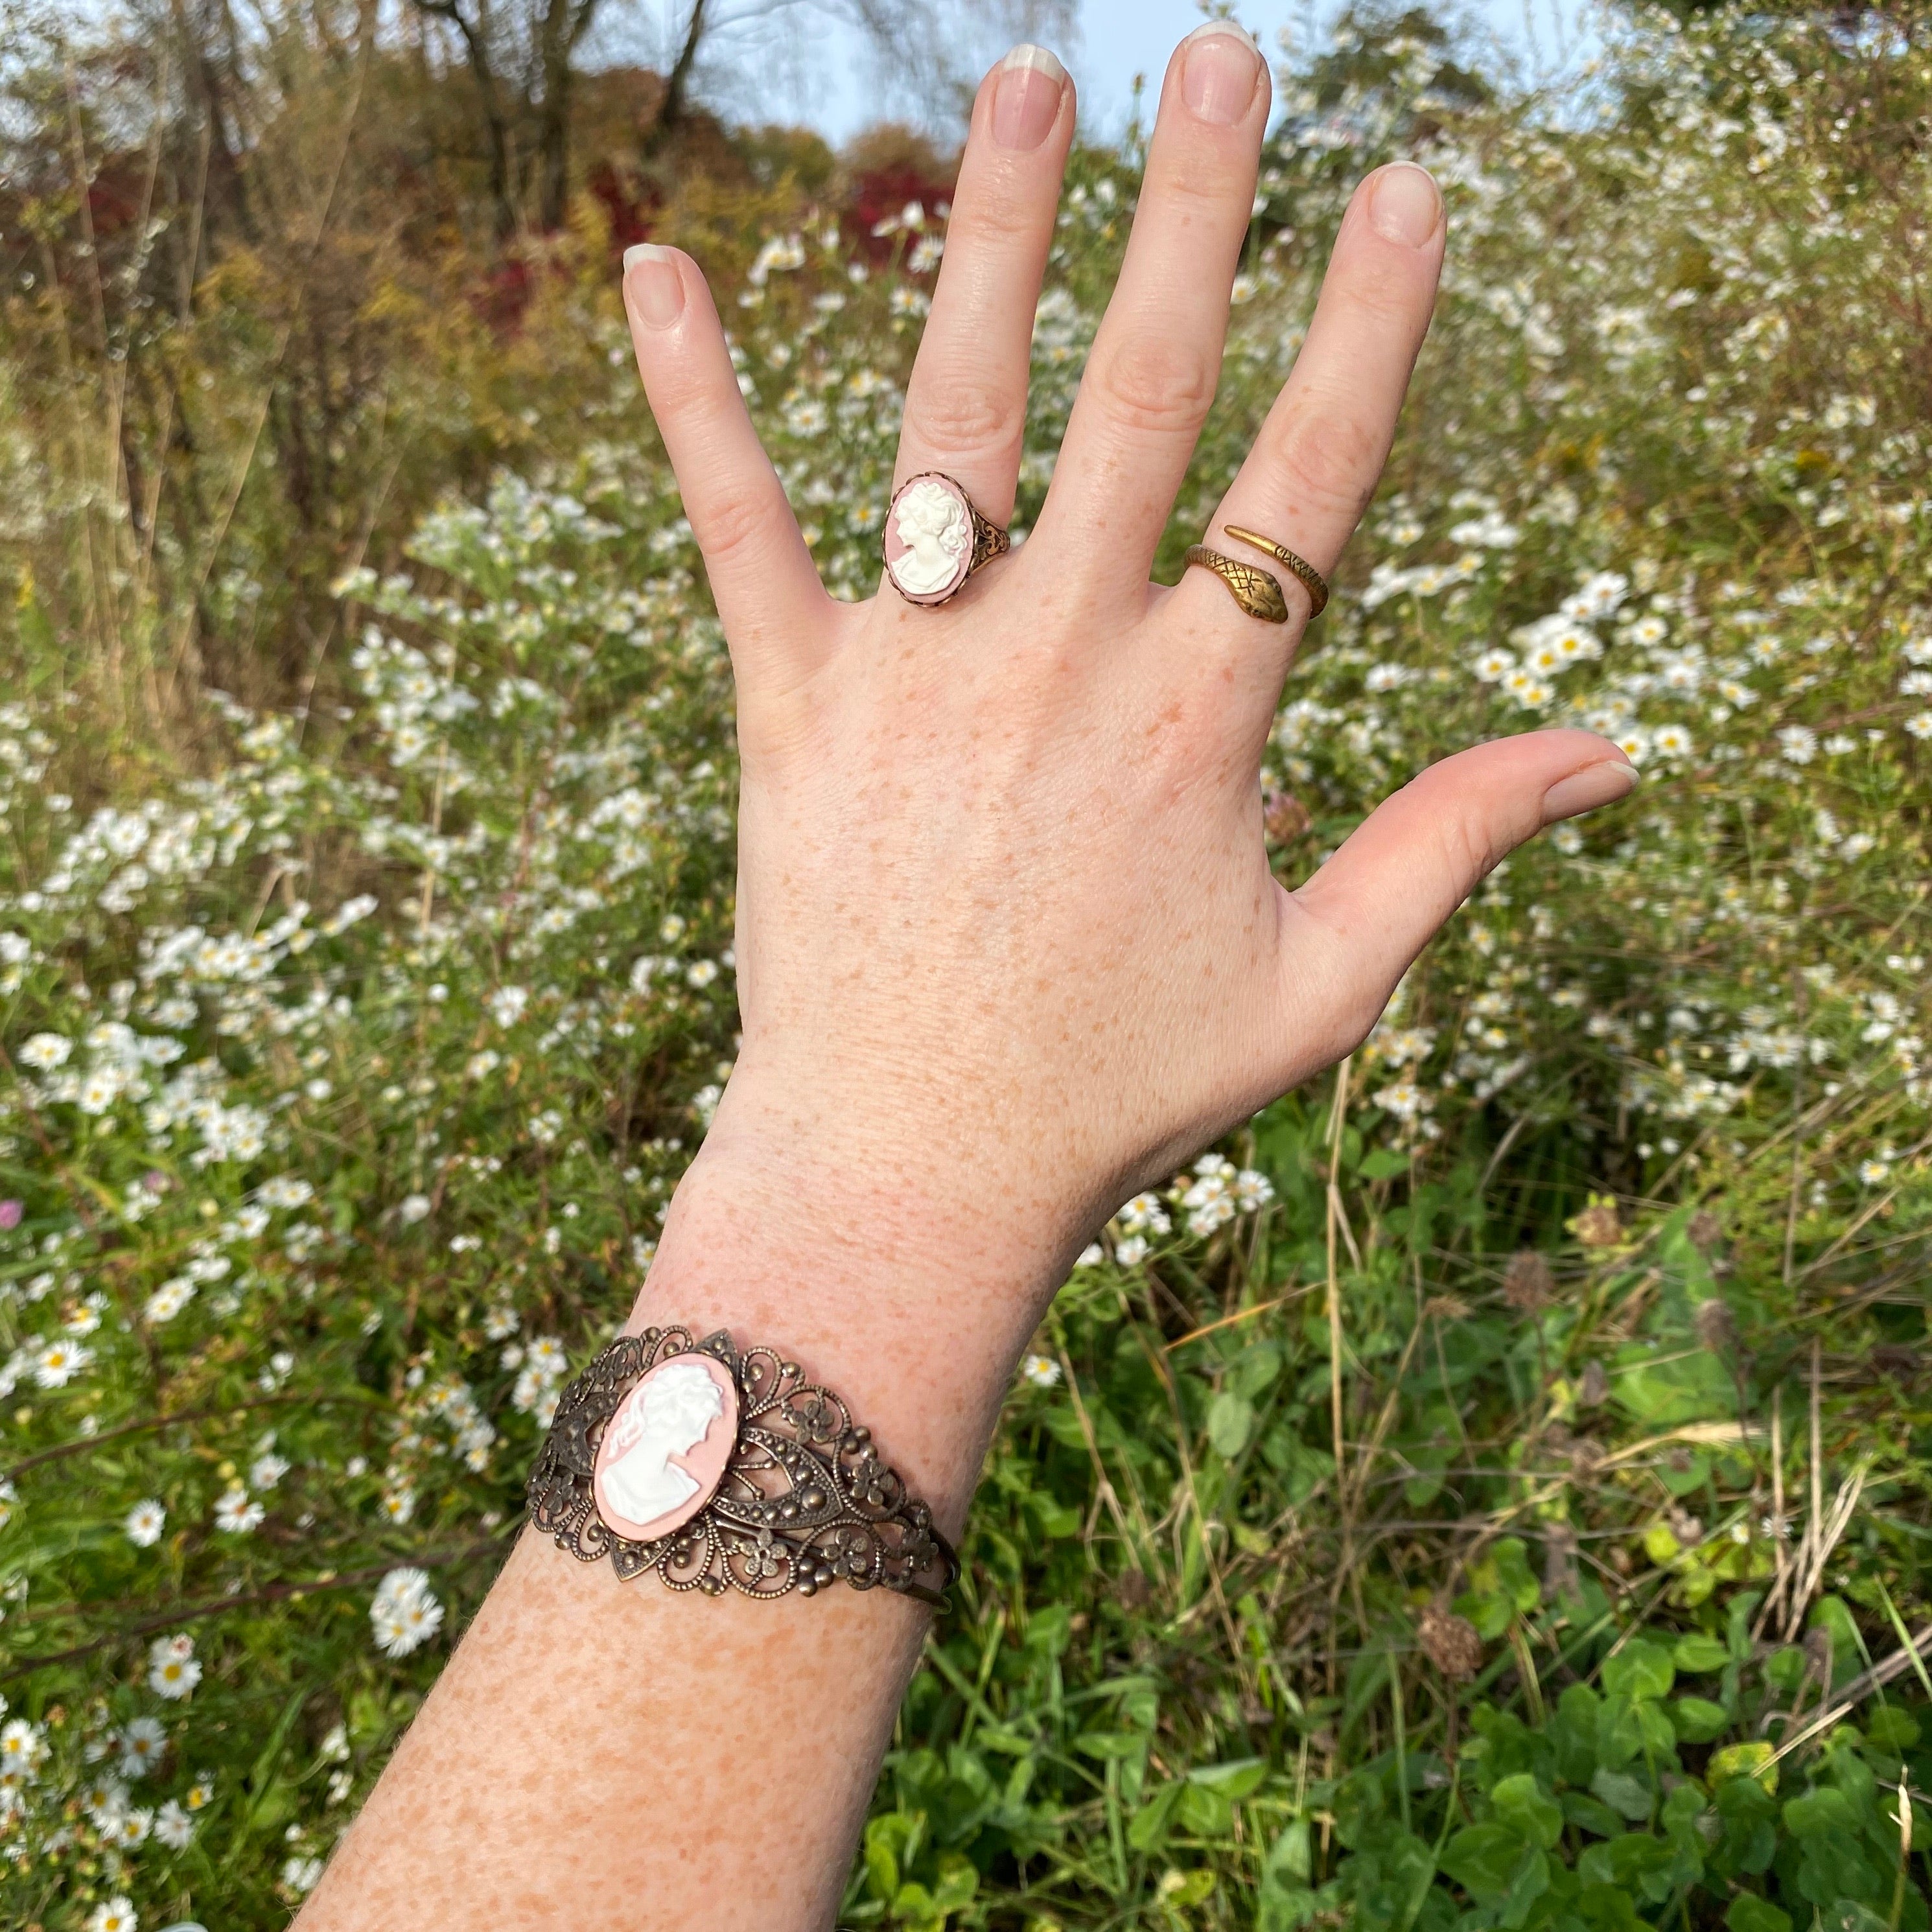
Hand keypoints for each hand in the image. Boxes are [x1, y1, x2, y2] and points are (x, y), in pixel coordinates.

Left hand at [618, 26, 1633, 1497]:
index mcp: (1203, 717)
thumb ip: (1458, 843)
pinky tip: (651, 265)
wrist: (914, 1168)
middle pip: (1147, 394)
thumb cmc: (1121, 1088)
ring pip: (959, 411)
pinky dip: (692, 397)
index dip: (1364, 326)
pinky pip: (737, 524)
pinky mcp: (791, 703)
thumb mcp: (1324, 981)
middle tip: (1218, 56)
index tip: (1397, 188)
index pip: (1312, 479)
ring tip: (1024, 83)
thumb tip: (1610, 754)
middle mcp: (1064, 659)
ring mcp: (919, 670)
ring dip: (992, 236)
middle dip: (1193, 212)